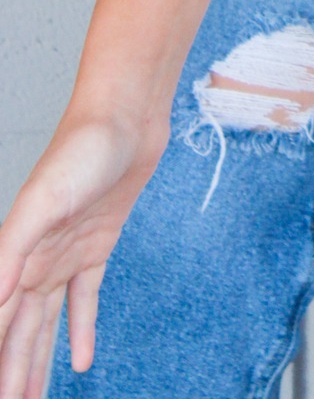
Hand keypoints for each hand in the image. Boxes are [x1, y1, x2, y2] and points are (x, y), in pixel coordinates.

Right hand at [0, 113, 162, 395]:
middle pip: (19, 331)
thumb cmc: (82, 146)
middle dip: (13, 372)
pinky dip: (81, 331)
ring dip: (39, 363)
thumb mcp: (45, 198)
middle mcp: (35, 260)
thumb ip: (13, 248)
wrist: (126, 116)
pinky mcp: (97, 246)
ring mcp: (65, 255)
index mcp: (17, 254)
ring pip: (46, 324)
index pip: (0, 320)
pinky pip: (84, 300)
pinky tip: (83, 361)